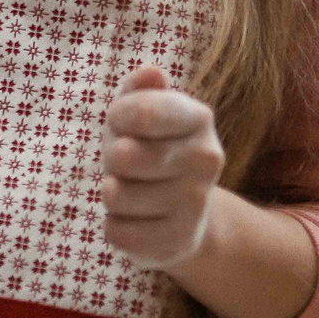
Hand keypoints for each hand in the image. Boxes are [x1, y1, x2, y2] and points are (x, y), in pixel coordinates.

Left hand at [100, 64, 225, 268]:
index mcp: (199, 118)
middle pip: (122, 155)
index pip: (141, 112)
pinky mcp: (177, 243)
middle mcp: (206, 159)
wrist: (182, 214)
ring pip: (114, 195)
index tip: (123, 123)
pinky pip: (116, 232)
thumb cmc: (149, 149)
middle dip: (112, 159)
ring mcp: (195, 204)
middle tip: (129, 164)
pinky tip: (137, 222)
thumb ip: (138, 88)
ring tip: (134, 192)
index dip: (117, 118)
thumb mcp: (139, 112)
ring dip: (112, 194)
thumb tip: (153, 73)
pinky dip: (115, 227)